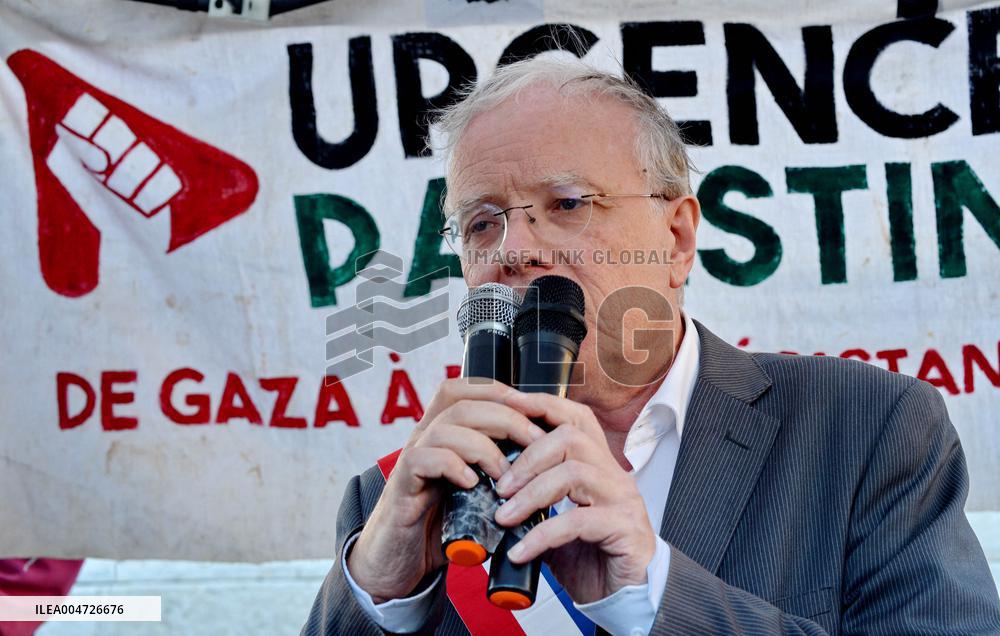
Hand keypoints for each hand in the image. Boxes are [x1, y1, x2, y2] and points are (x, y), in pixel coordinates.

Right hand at [347, 378, 545, 602]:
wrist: (397, 565)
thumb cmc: (442, 525)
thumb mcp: (475, 491)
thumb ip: (498, 470)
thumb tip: (545, 459)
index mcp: (442, 434)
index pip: (464, 389)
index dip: (498, 390)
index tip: (534, 409)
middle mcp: (424, 439)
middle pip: (461, 402)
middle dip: (505, 416)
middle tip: (535, 441)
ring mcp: (410, 461)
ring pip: (444, 428)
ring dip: (483, 446)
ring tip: (504, 473)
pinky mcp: (400, 487)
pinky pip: (422, 459)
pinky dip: (452, 466)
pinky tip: (472, 484)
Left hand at [493, 391, 656, 603]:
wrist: (625, 597)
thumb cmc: (592, 557)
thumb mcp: (554, 523)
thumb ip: (532, 504)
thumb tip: (489, 494)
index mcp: (597, 465)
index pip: (574, 418)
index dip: (542, 405)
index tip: (507, 406)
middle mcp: (614, 474)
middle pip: (571, 437)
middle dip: (528, 457)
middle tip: (500, 486)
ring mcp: (623, 499)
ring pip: (573, 473)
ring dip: (531, 493)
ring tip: (505, 517)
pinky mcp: (625, 528)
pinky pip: (578, 521)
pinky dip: (542, 535)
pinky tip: (520, 552)